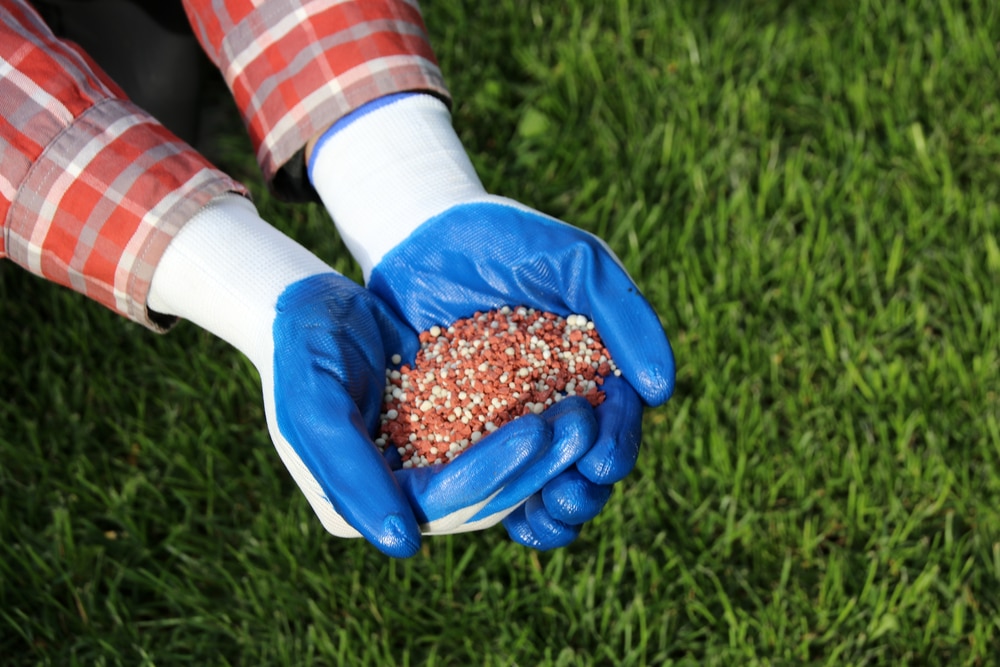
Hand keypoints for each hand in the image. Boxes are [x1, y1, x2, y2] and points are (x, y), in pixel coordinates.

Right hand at [148, 195, 575, 554]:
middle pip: (480, 496)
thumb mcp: (314, 410)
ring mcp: (425, 472)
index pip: (440, 502)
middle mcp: (397, 501)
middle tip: (582, 423)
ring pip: (498, 476)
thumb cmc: (301, 353)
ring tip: (588, 412)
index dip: (492, 471)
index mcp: (361, 506)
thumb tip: (403, 546)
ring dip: (545, 451)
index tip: (540, 431)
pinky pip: (498, 443)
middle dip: (534, 464)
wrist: (308, 308)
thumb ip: (350, 476)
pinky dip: (533, 428)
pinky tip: (571, 399)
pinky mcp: (447, 441)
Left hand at [368, 198, 672, 546]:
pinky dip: (498, 505)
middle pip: (582, 462)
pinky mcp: (455, 430)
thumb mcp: (576, 263)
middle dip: (585, 488)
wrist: (422, 234)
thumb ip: (625, 317)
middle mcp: (555, 401)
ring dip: (550, 511)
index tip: (602, 461)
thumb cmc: (507, 241)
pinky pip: (483, 477)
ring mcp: (506, 421)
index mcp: (593, 368)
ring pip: (539, 481)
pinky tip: (504, 520)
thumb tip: (661, 391)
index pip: (617, 418)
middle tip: (571, 494)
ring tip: (542, 516)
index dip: (616, 444)